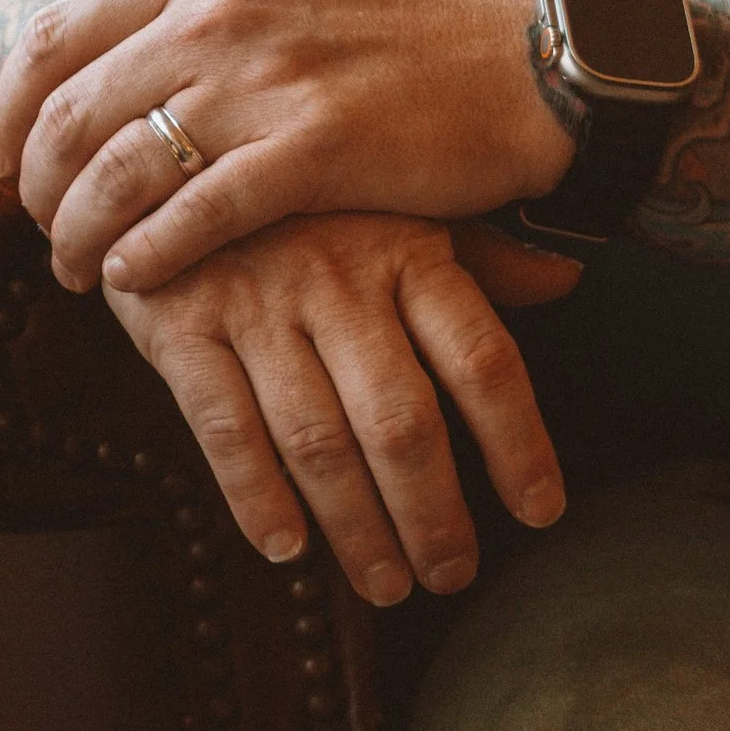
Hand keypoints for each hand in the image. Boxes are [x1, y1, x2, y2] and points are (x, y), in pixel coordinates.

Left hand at [0, 0, 575, 293]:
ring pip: (120, 171)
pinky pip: (196, 217)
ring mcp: (264, 83)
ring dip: (77, 234)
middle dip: (35, 186)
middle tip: (35, 230)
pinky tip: (133, 279)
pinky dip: (149, 255)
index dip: (7, 107)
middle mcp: (218, 17)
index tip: (0, 158)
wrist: (516, 68)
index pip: (53, 36)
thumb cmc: (388, 20)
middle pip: (70, 114)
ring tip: (73, 271)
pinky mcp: (313, 152)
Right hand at [103, 212, 573, 604]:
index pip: (482, 360)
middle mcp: (337, 279)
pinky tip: (285, 546)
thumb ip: (477, 255)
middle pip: (401, 420)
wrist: (162, 147)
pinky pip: (224, 426)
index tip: (541, 512)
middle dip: (432, 513)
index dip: (518, 444)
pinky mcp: (180, 325)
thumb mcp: (394, 204)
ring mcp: (255, 303)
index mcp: (405, 251)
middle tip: (450, 574)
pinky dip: (254, 494)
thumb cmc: (301, 195)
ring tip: (385, 583)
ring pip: (317, 438)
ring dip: (355, 526)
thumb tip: (567, 280)